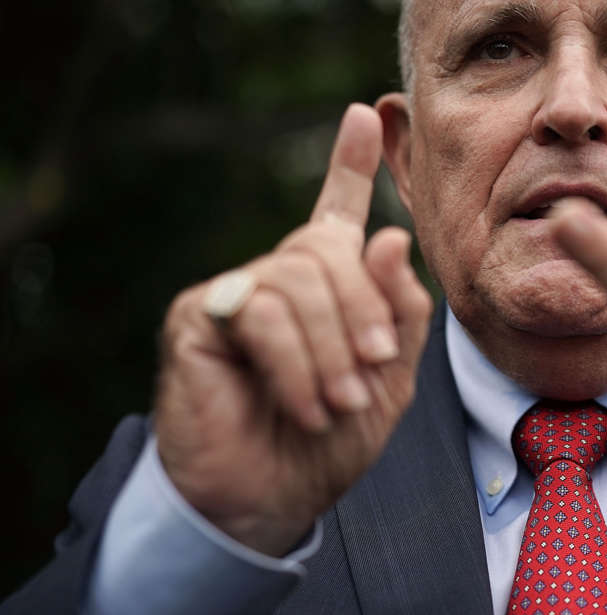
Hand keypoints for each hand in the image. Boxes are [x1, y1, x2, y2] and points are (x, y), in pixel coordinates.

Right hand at [155, 104, 432, 555]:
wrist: (270, 501)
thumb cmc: (331, 440)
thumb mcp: (390, 381)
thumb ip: (400, 314)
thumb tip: (389, 236)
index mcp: (326, 289)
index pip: (335, 214)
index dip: (349, 163)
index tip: (368, 112)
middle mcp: (278, 278)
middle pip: (326, 248)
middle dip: (364, 309)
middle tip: (376, 368)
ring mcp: (234, 293)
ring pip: (296, 279)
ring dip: (333, 349)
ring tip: (341, 402)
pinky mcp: (197, 320)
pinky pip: (261, 312)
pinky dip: (296, 364)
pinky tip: (307, 406)